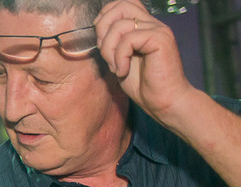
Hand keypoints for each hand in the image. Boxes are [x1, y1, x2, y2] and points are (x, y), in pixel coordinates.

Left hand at [95, 0, 193, 122]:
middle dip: (102, 29)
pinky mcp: (160, 39)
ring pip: (119, 25)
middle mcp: (152, 23)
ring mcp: (157, 29)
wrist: (164, 101)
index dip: (105, 17)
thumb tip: (96, 30)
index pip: (122, 3)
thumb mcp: (119, 60)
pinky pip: (128, 39)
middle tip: (106, 54)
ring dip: (109, 49)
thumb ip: (112, 43)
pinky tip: (123, 71)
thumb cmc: (143, 85)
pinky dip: (119, 58)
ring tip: (116, 67)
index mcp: (143, 26)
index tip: (100, 41)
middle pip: (120, 5)